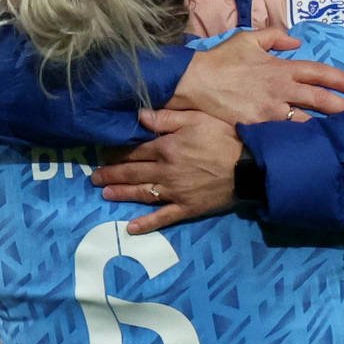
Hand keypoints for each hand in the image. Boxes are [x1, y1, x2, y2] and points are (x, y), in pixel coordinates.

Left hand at [91, 108, 243, 233]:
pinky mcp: (187, 208)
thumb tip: (138, 115)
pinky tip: (130, 228)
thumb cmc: (223, 137)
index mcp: (166, 148)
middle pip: (133, 173)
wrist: (249, 167)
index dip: (117, 152)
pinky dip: (146, 224)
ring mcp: (175, 192)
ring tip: (104, 194)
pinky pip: (163, 218)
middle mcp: (165, 171)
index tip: (102, 154)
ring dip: (121, 194)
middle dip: (111, 174)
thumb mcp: (195, 119)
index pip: (135, 150)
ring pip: (142, 193)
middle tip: (93, 177)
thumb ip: (166, 118)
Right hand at [170, 28, 343, 123]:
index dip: (339, 78)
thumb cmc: (220, 59)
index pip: (317, 72)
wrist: (196, 82)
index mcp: (280, 68)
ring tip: (341, 134)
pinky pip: (283, 133)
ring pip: (306, 120)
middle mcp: (280, 90)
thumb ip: (274, 36)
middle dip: (342, 106)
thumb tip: (296, 41)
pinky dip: (298, 138)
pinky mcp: (259, 126)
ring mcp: (270, 111)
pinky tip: (311, 145)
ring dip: (325, 126)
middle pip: (319, 99)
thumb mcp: (247, 38)